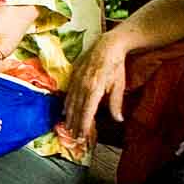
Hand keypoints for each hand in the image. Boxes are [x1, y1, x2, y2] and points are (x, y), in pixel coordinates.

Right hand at [58, 32, 131, 154]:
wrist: (107, 45)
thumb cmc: (116, 65)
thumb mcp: (119, 85)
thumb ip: (116, 103)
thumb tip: (118, 119)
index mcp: (95, 88)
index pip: (87, 111)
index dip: (84, 125)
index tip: (82, 137)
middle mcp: (83, 85)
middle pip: (77, 109)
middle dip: (75, 125)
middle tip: (74, 139)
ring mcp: (76, 80)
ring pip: (70, 102)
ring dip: (69, 117)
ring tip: (68, 129)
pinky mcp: (73, 75)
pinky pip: (68, 93)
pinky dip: (66, 105)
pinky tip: (65, 113)